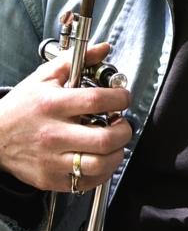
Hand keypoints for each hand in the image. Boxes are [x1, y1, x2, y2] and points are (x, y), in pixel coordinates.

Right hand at [0, 43, 131, 192]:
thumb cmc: (21, 107)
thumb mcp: (45, 77)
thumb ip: (78, 60)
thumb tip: (103, 48)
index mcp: (53, 105)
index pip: (97, 101)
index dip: (119, 98)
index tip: (124, 98)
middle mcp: (53, 134)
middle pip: (103, 138)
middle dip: (124, 130)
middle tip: (123, 124)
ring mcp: (51, 160)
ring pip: (98, 164)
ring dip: (117, 154)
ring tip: (115, 143)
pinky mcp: (50, 179)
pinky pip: (85, 182)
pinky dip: (102, 172)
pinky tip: (101, 159)